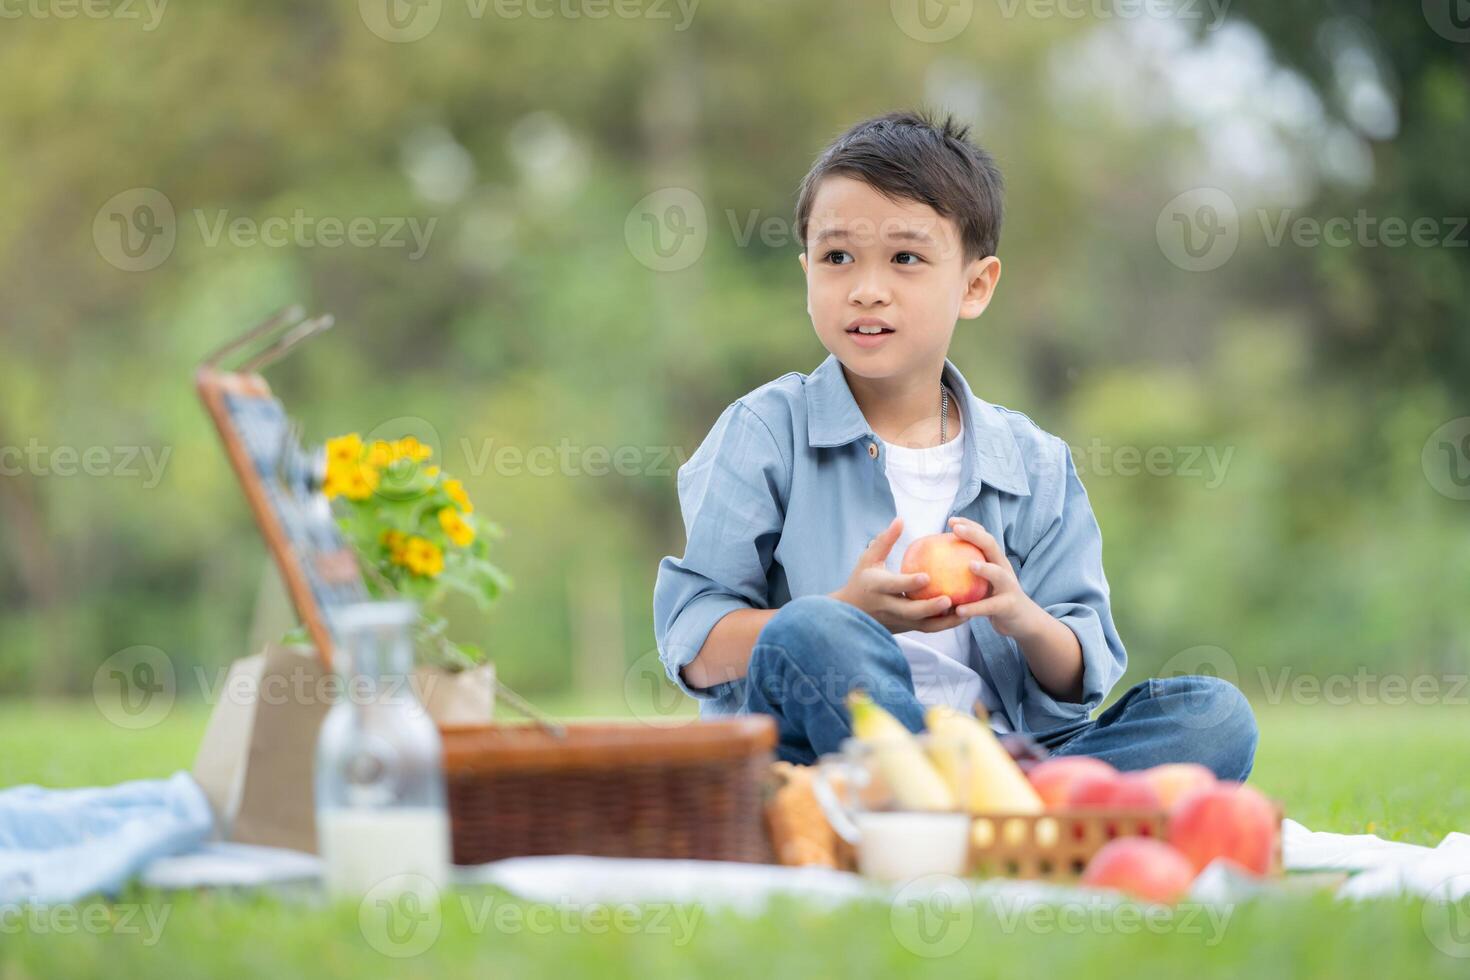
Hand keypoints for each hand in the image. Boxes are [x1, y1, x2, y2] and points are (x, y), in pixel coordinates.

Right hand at [829, 517, 969, 633]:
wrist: (850, 613)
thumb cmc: (861, 580)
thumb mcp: (868, 559)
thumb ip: (885, 541)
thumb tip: (901, 519)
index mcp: (877, 587)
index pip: (895, 586)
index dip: (910, 583)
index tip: (927, 576)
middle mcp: (887, 607)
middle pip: (910, 611)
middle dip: (930, 608)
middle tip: (949, 599)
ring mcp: (896, 621)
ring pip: (922, 625)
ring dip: (944, 622)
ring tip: (965, 613)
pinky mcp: (904, 629)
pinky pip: (926, 628)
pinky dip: (944, 625)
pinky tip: (962, 616)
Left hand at [945, 516, 1047, 638]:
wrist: (1023, 621)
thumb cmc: (995, 599)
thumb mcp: (983, 582)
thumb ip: (966, 572)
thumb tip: (934, 564)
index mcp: (996, 561)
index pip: (984, 536)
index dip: (970, 526)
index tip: (951, 521)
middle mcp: (1004, 569)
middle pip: (992, 546)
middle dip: (975, 535)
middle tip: (956, 529)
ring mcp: (1009, 587)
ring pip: (999, 574)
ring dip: (985, 569)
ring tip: (969, 566)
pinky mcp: (1009, 606)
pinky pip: (991, 607)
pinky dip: (975, 608)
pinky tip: (959, 610)